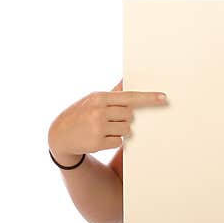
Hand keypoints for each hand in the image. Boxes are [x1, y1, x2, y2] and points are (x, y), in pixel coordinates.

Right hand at [48, 78, 167, 158]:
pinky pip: (119, 142)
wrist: (59, 134)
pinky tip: (100, 138)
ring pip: (126, 129)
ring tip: (103, 129)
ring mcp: (98, 127)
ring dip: (120, 131)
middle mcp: (99, 111)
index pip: (129, 96)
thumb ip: (113, 92)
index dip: (148, 98)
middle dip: (124, 118)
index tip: (164, 98)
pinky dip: (113, 141)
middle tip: (110, 120)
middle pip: (130, 115)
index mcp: (99, 97)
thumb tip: (126, 79)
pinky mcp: (98, 143)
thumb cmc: (80, 114)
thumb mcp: (92, 99)